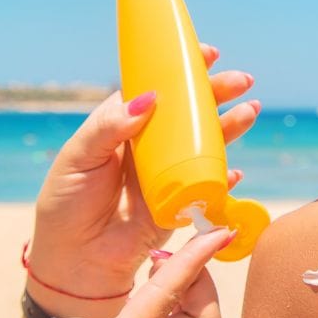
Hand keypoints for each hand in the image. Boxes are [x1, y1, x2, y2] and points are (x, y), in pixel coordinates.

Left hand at [25, 45, 258, 317]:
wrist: (74, 263)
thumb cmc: (67, 205)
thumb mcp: (78, 158)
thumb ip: (109, 127)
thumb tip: (149, 99)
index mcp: (123, 126)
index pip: (157, 89)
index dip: (181, 71)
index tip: (204, 54)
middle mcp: (150, 146)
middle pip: (189, 113)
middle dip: (216, 94)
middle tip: (241, 81)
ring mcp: (168, 173)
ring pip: (206, 143)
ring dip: (230, 127)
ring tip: (250, 111)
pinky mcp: (181, 203)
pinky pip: (211, 185)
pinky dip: (226, 178)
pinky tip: (236, 170)